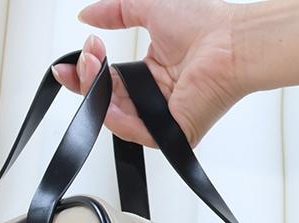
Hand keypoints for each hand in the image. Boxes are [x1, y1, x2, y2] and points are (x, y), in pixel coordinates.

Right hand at [52, 0, 247, 146]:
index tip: (65, 64)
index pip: (108, 81)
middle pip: (107, 101)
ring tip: (94, 65)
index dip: (85, 74)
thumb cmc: (207, 25)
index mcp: (150, 74)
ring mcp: (162, 117)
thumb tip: (86, 14)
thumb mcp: (148, 6)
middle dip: (87, 80)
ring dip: (97, 94)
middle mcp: (155, 98)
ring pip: (116, 118)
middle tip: (85, 57)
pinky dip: (116, 119)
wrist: (232, 42)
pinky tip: (105, 100)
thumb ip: (115, 10)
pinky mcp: (171, 133)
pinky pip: (135, 133)